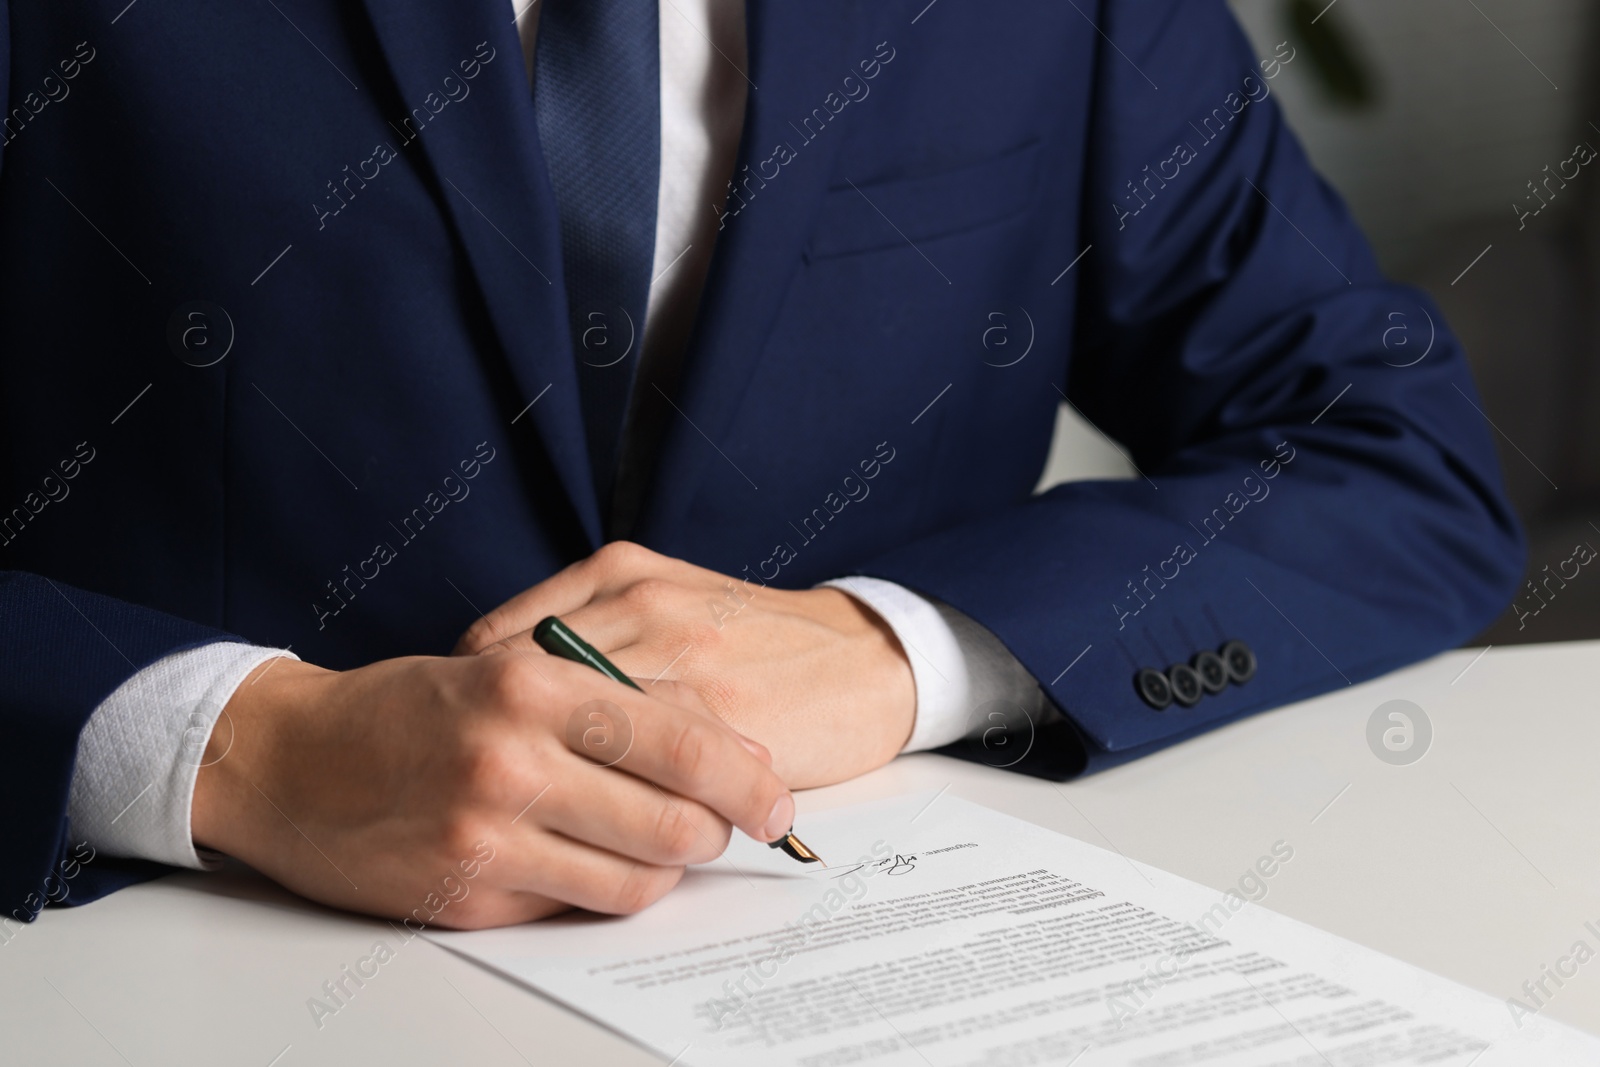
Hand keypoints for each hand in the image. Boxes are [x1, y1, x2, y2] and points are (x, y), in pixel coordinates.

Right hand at [192, 651, 793, 928]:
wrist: (289, 761)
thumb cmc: (410, 709)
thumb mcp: (510, 670)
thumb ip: (611, 702)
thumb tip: (724, 748)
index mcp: (531, 684)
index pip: (682, 738)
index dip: (748, 777)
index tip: (775, 795)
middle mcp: (511, 760)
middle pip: (677, 820)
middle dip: (718, 829)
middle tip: (723, 824)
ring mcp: (487, 836)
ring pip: (640, 877)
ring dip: (666, 866)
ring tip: (658, 840)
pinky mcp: (468, 896)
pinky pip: (580, 906)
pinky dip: (604, 888)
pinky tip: (592, 859)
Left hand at [453, 542, 915, 787]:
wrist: (867, 659)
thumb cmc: (758, 641)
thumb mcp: (667, 600)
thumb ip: (592, 629)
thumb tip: (500, 682)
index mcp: (618, 574)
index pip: (500, 641)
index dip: (474, 703)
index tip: (466, 741)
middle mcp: (643, 607)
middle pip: (526, 687)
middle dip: (498, 747)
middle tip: (483, 787)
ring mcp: (681, 661)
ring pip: (580, 732)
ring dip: (552, 780)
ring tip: (536, 812)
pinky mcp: (720, 718)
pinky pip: (640, 769)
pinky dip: (614, 800)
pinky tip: (605, 819)